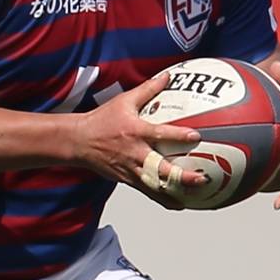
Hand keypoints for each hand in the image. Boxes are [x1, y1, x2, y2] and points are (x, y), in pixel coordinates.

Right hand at [71, 71, 204, 203]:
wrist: (79, 142)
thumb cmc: (102, 120)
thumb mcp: (124, 101)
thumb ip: (148, 89)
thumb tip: (168, 76)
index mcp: (136, 132)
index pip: (160, 134)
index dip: (178, 136)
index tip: (195, 136)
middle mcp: (135, 154)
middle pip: (161, 169)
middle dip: (181, 176)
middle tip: (201, 179)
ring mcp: (131, 169)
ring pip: (155, 185)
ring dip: (175, 191)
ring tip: (194, 196)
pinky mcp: (127, 180)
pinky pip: (148, 192)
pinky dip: (163, 198)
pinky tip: (179, 203)